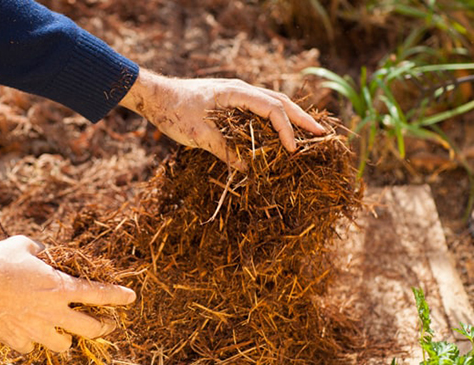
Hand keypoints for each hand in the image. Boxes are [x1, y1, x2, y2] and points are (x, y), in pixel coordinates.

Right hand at [0, 235, 135, 352]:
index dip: (118, 296)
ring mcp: (36, 330)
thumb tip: (45, 251)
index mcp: (60, 288)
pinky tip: (27, 332)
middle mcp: (53, 313)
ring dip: (66, 338)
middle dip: (102, 327)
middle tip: (105, 324)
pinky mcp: (17, 341)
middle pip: (90, 328)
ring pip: (64, 345)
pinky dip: (32, 340)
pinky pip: (32, 347)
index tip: (131, 298)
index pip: (98, 293)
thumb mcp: (23, 245)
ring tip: (62, 330)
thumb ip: (41, 249)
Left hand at [119, 69, 326, 169]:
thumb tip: (250, 171)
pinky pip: (259, 109)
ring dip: (290, 117)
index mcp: (236, 92)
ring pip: (271, 103)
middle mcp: (240, 90)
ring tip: (309, 132)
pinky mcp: (229, 102)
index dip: (285, 130)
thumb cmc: (174, 111)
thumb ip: (225, 151)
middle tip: (322, 133)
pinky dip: (273, 120)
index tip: (292, 151)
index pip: (271, 108)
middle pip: (279, 101)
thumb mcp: (198, 134)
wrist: (154, 96)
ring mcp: (236, 94)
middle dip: (301, 118)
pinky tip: (280, 132)